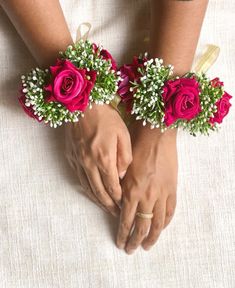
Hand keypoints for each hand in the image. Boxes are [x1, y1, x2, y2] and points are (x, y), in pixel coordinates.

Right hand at [65, 104, 131, 216]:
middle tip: (116, 214)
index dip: (118, 198)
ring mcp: (78, 161)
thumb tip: (122, 174)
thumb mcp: (123, 134)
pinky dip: (87, 189)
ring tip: (105, 207)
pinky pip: (79, 179)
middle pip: (99, 191)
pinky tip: (92, 192)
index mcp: (104, 158)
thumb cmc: (106, 118)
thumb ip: (125, 157)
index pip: (112, 186)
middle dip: (109, 205)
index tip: (124, 206)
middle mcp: (89, 164)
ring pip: (88, 187)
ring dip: (97, 200)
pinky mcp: (71, 157)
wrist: (83, 105)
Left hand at [116, 121, 177, 252]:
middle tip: (131, 249)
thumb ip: (120, 187)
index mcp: (131, 191)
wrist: (156, 135)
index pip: (125, 220)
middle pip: (141, 226)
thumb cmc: (135, 147)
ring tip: (147, 246)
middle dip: (135, 240)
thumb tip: (118, 202)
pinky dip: (166, 222)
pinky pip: (170, 211)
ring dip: (152, 237)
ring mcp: (161, 194)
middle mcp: (146, 197)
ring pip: (158, 223)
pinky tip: (162, 228)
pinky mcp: (172, 189)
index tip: (120, 242)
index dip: (123, 234)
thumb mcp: (122, 168)